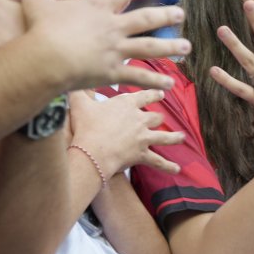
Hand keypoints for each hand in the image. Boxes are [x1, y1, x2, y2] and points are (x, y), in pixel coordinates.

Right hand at [11, 0, 190, 90]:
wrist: (46, 59)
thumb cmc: (39, 31)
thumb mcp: (34, 1)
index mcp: (97, 9)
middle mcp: (112, 27)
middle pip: (145, 19)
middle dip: (164, 15)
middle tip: (180, 14)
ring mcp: (116, 50)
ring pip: (149, 47)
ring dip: (170, 47)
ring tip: (187, 47)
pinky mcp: (114, 72)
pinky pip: (138, 77)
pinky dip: (154, 81)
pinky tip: (170, 84)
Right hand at [69, 90, 184, 174]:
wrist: (93, 150)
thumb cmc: (86, 126)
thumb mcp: (80, 103)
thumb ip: (79, 91)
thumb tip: (72, 83)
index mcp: (127, 104)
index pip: (145, 95)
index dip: (153, 93)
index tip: (160, 93)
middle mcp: (140, 119)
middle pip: (155, 116)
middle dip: (157, 117)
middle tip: (160, 117)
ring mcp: (144, 137)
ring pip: (164, 136)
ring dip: (173, 137)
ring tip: (181, 137)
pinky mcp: (142, 154)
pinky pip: (158, 161)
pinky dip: (167, 166)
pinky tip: (177, 169)